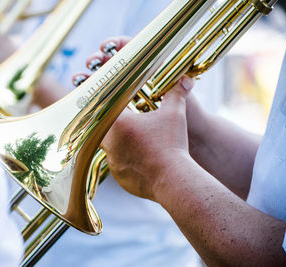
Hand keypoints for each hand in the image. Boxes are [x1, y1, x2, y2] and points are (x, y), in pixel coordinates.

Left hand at [101, 76, 193, 200]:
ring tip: (132, 139)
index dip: (108, 102)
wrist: (174, 179)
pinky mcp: (118, 177)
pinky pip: (117, 165)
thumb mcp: (175, 115)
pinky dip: (125, 160)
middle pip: (100, 127)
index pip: (105, 107)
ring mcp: (113, 162)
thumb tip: (185, 79)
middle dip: (110, 123)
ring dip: (117, 142)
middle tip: (121, 119)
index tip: (110, 100)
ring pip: (108, 148)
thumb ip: (175, 94)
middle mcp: (110, 143)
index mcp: (118, 123)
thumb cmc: (173, 145)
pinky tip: (138, 157)